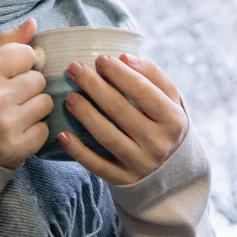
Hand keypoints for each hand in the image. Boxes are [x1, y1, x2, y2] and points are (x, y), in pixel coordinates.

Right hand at [0, 17, 52, 169]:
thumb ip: (7, 43)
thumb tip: (33, 23)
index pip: (27, 54)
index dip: (22, 64)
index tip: (9, 75)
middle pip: (39, 79)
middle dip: (29, 88)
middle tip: (10, 98)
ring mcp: (6, 124)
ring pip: (46, 103)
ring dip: (35, 108)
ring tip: (15, 114)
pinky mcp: (17, 147)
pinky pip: (45, 129)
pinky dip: (34, 131)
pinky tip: (17, 131)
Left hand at [59, 52, 187, 184]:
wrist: (172, 168)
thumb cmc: (165, 121)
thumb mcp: (171, 99)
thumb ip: (153, 75)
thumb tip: (124, 57)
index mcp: (173, 119)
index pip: (143, 91)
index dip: (120, 73)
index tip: (100, 59)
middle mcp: (158, 143)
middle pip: (121, 111)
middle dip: (95, 87)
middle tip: (75, 69)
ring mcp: (140, 164)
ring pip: (108, 137)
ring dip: (85, 115)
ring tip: (69, 97)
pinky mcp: (123, 179)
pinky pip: (97, 166)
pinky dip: (78, 151)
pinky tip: (62, 135)